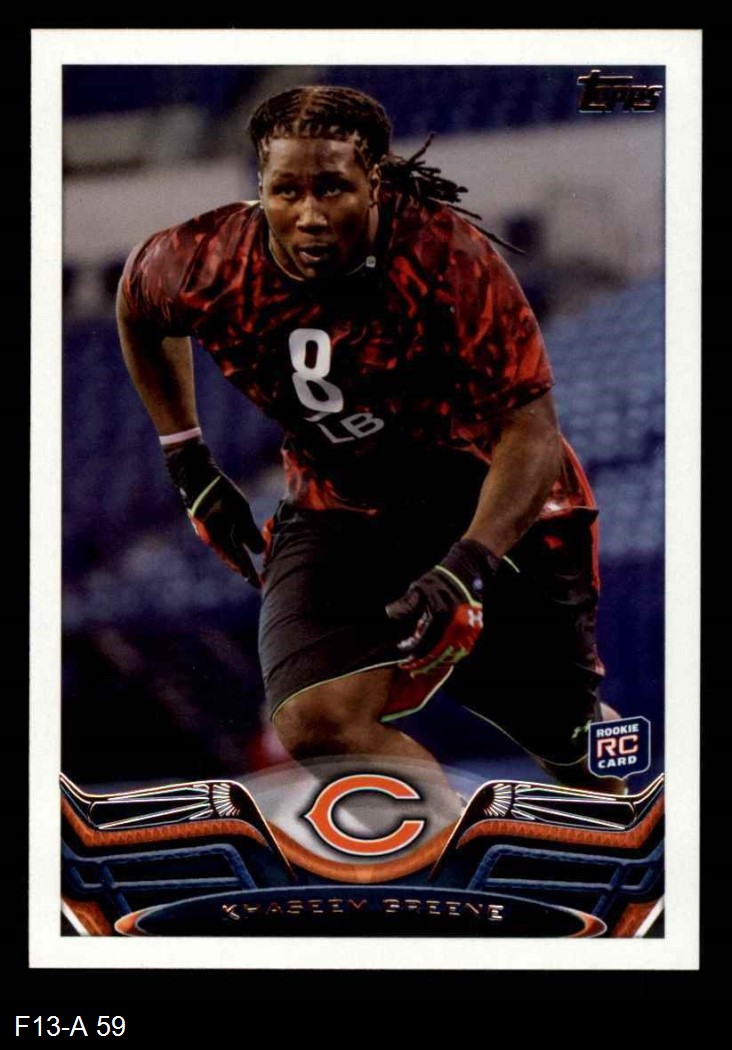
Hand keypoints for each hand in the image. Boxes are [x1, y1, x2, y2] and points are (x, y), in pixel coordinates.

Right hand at [164, 439, 264, 586]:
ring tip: (246, 568)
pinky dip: (231, 545)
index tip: (258, 585)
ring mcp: (207, 531)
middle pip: (231, 558)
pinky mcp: (207, 523)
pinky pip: (222, 538)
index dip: (248, 573)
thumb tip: (259, 552)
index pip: (237, 561)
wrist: (195, 476)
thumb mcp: (239, 510)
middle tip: (255, 581)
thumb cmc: (218, 492)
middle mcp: (211, 538)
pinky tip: (236, 545)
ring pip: (226, 548)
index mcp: (217, 538)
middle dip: (243, 569)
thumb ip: (248, 531)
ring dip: (237, 558)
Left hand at [385, 539, 499, 675]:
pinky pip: (460, 649)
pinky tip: (439, 655)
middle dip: (424, 663)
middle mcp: (456, 627)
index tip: (404, 662)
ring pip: (450, 654)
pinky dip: (448, 654)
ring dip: (436, 661)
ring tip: (424, 666)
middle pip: (438, 654)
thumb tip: (389, 613)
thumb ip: (406, 604)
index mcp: (441, 618)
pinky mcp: (474, 630)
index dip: (413, 655)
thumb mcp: (421, 588)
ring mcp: (467, 630)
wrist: (472, 569)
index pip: (425, 645)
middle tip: (412, 669)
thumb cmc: (443, 578)